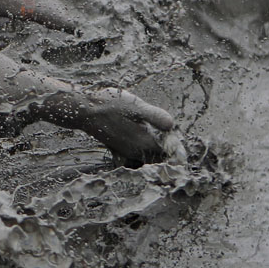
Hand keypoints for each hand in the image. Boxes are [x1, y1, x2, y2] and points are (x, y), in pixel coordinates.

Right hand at [39, 86, 176, 166]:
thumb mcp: (136, 106)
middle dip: (169, 159)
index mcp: (145, 142)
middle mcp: (137, 151)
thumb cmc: (110, 106)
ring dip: (156, 159)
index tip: (184, 152)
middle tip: (177, 155)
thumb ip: (156, 116)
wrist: (84, 111)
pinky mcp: (118, 148)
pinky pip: (134, 160)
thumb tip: (172, 126)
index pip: (169, 154)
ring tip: (163, 153)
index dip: (179, 152)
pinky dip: (141, 159)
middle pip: (159, 161)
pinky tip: (142, 149)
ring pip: (147, 162)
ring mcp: (126, 151)